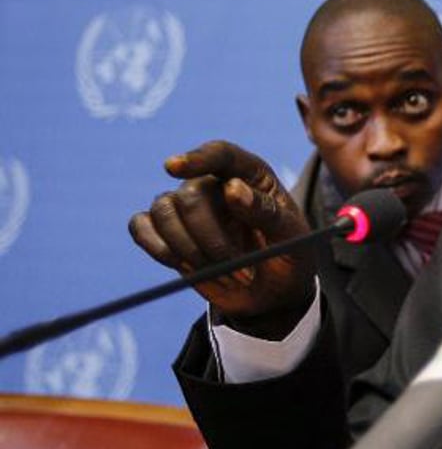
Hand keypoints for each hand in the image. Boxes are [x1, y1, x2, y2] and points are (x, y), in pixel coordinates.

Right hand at [128, 141, 315, 336]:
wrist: (273, 293)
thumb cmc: (288, 256)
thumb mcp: (292, 236)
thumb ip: (268, 212)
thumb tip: (231, 189)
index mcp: (250, 175)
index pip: (221, 155)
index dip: (197, 158)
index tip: (173, 167)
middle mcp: (214, 184)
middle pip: (190, 195)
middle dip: (210, 240)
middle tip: (241, 273)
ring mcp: (187, 206)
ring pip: (163, 210)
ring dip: (189, 250)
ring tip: (224, 276)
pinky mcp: (168, 232)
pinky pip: (141, 227)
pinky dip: (158, 249)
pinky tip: (187, 267)